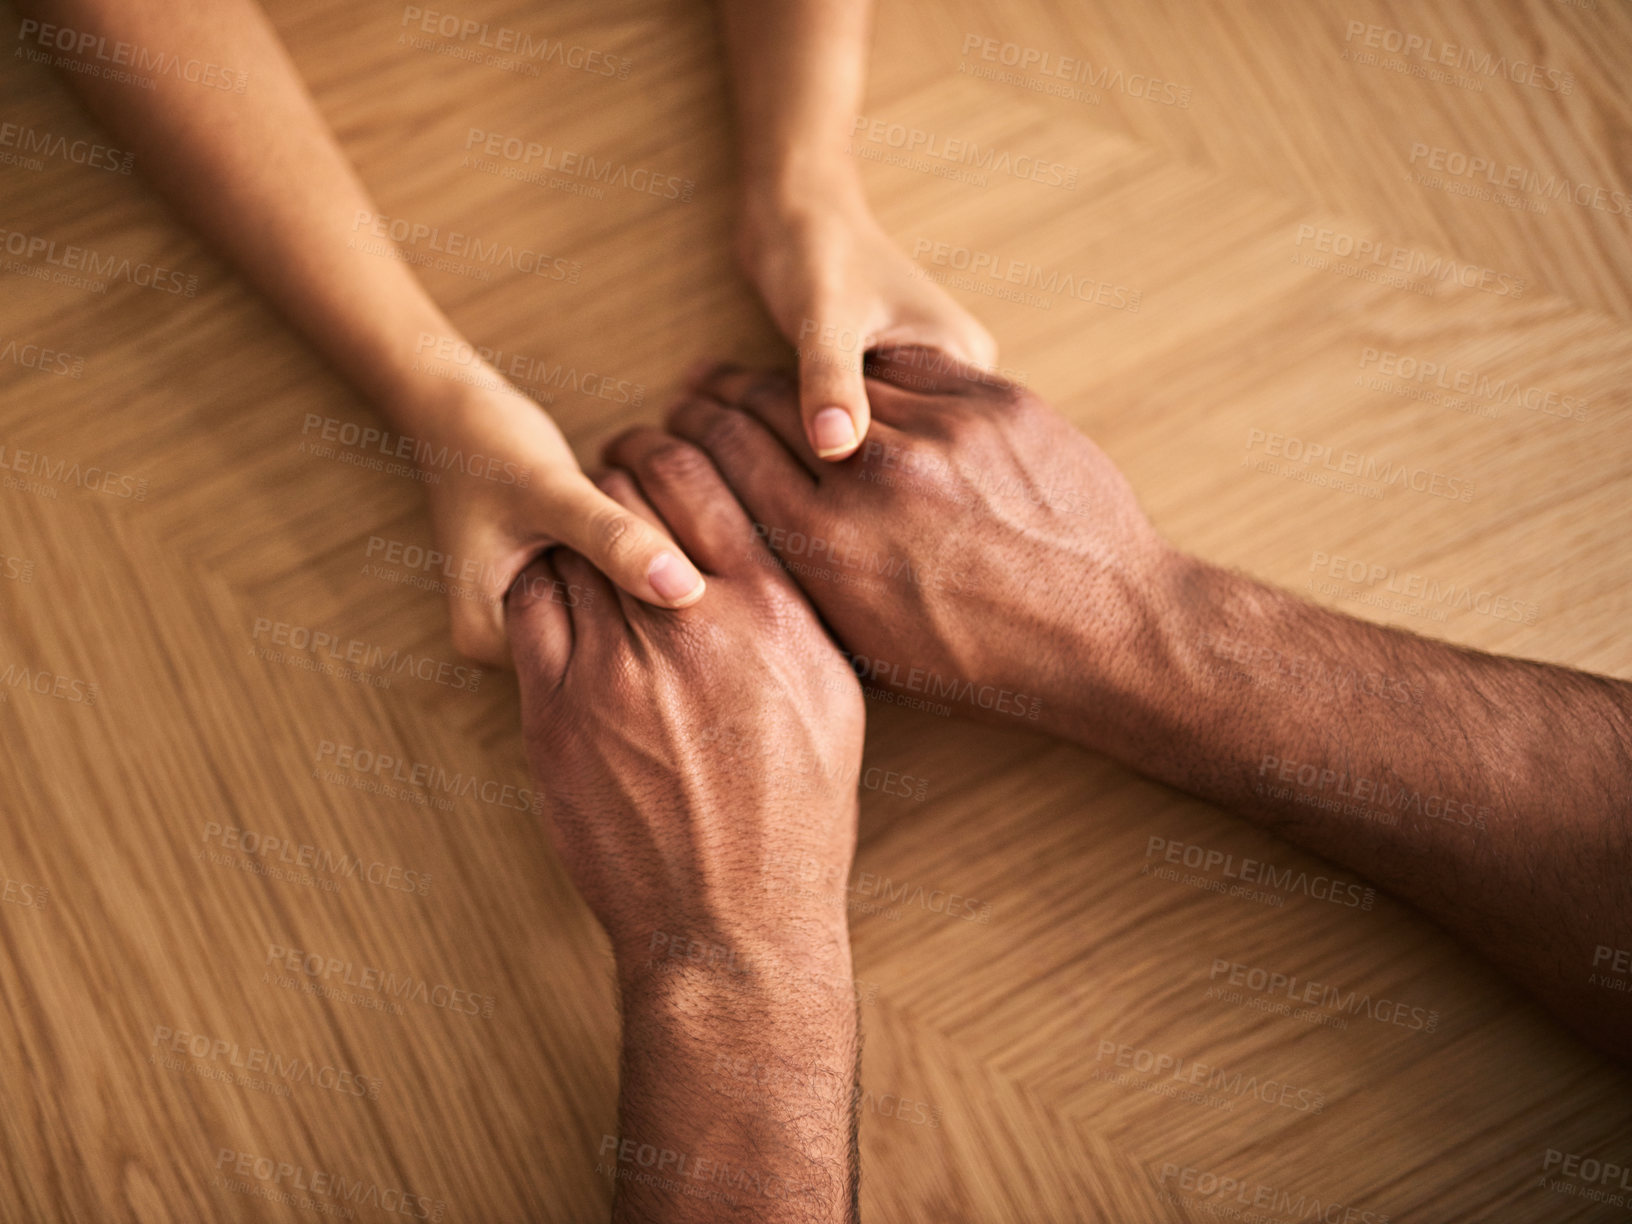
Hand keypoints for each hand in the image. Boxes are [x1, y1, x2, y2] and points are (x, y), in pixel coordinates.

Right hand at [415, 380, 706, 665]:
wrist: (458, 409)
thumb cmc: (493, 443)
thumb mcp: (554, 491)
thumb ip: (614, 539)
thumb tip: (687, 592)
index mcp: (489, 641)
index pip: (590, 656)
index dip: (636, 609)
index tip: (648, 556)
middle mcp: (503, 645)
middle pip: (596, 641)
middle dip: (631, 593)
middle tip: (647, 536)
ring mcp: (522, 620)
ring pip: (602, 614)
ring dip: (626, 574)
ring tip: (634, 528)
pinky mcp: (543, 593)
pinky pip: (597, 590)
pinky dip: (616, 561)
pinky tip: (622, 527)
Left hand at [504, 427, 865, 967]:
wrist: (729, 923)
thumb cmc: (796, 822)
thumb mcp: (834, 702)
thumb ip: (795, 614)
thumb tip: (766, 557)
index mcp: (768, 613)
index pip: (701, 480)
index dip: (671, 449)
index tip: (660, 452)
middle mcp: (690, 624)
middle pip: (627, 497)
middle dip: (616, 471)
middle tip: (610, 470)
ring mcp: (613, 666)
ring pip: (570, 545)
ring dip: (571, 524)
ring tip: (576, 525)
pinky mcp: (554, 710)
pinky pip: (528, 609)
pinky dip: (538, 582)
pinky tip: (552, 587)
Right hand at [664, 349, 1180, 746]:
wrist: (1112, 631)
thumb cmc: (991, 664)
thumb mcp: (875, 651)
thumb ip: (803, 589)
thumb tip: (741, 552)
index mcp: (829, 552)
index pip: (725, 461)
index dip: (686, 437)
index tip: (669, 426)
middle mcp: (872, 484)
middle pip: (759, 410)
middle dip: (712, 396)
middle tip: (692, 387)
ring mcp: (937, 434)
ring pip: (834, 382)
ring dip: (786, 377)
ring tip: (762, 377)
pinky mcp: (993, 403)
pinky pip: (909, 367)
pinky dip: (874, 369)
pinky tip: (853, 371)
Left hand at [736, 176, 996, 461]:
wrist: (791, 211)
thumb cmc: (812, 248)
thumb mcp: (822, 317)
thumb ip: (831, 380)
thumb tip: (836, 446)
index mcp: (966, 359)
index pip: (941, 448)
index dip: (887, 474)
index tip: (833, 485)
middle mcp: (958, 374)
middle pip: (916, 453)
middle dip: (864, 465)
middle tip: (805, 461)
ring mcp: (928, 379)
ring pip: (888, 445)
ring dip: (848, 451)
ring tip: (800, 447)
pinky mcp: (895, 382)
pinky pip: (869, 427)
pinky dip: (837, 433)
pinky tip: (802, 429)